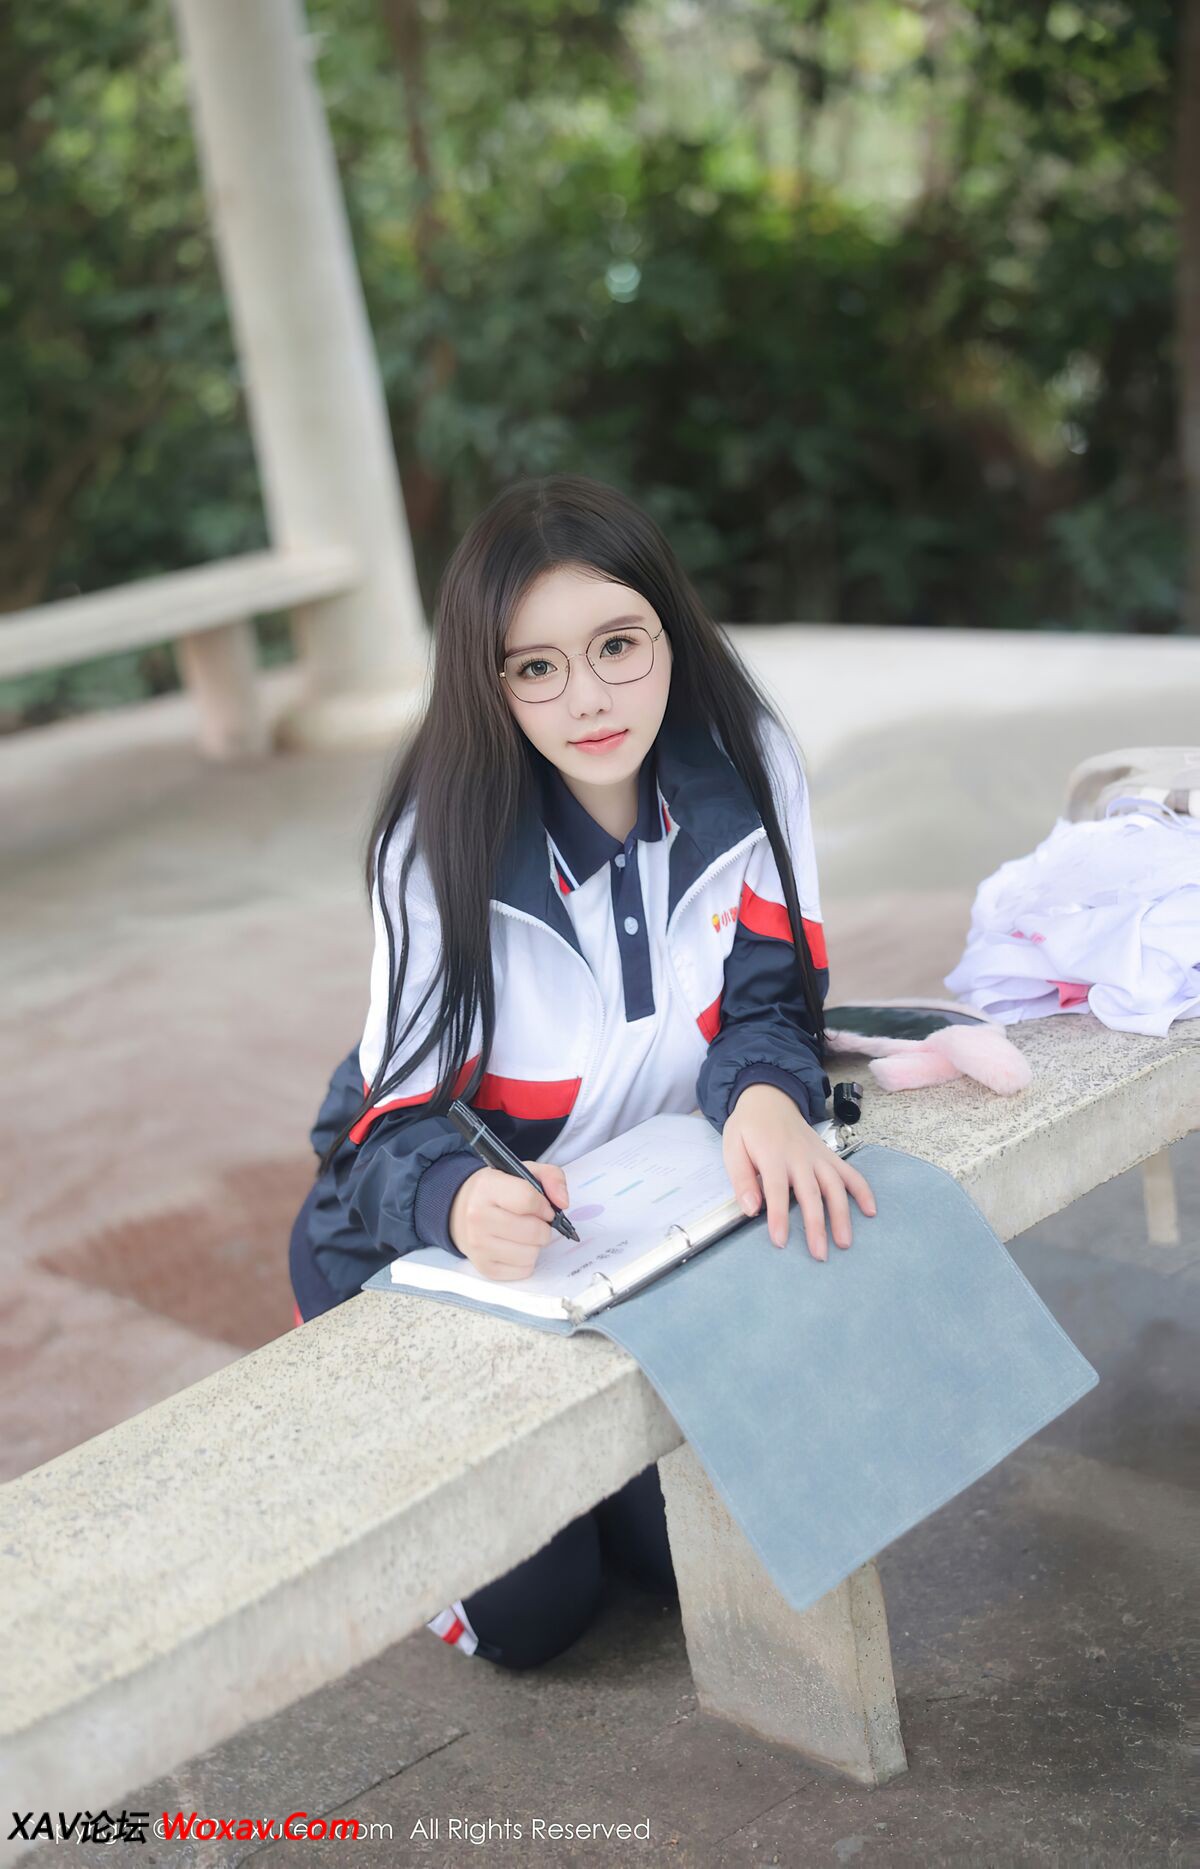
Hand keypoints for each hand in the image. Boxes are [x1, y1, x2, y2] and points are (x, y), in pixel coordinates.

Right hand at [448, 1159, 570, 1280]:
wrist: (460, 1210)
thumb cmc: (496, 1192)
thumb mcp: (522, 1172)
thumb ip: (551, 1177)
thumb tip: (563, 1202)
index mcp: (487, 1188)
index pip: (528, 1200)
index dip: (545, 1206)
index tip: (545, 1208)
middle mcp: (478, 1217)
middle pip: (534, 1231)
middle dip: (543, 1227)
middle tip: (534, 1221)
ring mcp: (479, 1246)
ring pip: (531, 1254)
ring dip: (535, 1245)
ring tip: (524, 1234)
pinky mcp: (485, 1267)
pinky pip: (524, 1270)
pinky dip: (526, 1260)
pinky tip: (516, 1247)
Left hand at [723, 1083, 876, 1260]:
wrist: (769, 1098)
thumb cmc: (749, 1128)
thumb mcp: (732, 1147)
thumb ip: (741, 1179)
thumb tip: (751, 1208)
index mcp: (772, 1155)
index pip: (777, 1190)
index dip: (780, 1216)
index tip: (781, 1241)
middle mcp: (799, 1156)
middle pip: (811, 1193)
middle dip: (816, 1225)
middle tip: (820, 1254)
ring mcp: (818, 1156)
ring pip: (835, 1186)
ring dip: (842, 1214)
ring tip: (844, 1242)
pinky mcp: (829, 1155)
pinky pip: (850, 1172)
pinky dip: (862, 1190)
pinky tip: (870, 1210)